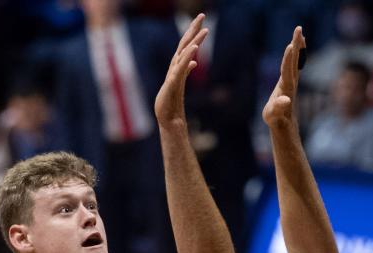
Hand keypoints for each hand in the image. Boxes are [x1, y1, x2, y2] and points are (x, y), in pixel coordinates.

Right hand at [154, 13, 208, 129]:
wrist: (168, 118)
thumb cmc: (172, 102)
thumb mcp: (179, 84)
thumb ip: (185, 71)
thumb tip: (193, 62)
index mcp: (178, 66)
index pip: (186, 45)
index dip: (193, 32)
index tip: (201, 20)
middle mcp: (175, 67)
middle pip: (184, 44)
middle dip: (192, 29)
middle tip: (201, 14)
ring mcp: (173, 74)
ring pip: (184, 54)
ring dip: (194, 41)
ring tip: (204, 30)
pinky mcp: (172, 83)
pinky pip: (181, 68)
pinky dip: (187, 57)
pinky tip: (194, 49)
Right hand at [262, 26, 305, 127]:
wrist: (285, 123)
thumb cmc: (276, 120)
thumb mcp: (274, 115)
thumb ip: (278, 108)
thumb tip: (285, 100)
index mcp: (286, 87)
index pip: (287, 70)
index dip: (288, 58)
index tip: (291, 45)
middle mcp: (291, 81)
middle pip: (294, 60)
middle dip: (296, 45)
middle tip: (299, 29)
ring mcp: (292, 80)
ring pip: (296, 60)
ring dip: (298, 46)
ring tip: (300, 33)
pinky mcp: (290, 81)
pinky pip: (295, 63)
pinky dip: (297, 53)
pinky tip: (298, 46)